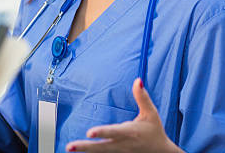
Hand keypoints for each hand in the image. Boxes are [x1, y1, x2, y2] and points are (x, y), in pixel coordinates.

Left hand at [65, 78, 182, 152]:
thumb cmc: (155, 131)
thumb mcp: (151, 113)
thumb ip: (142, 97)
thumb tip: (138, 80)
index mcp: (130, 132)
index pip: (114, 132)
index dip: (102, 132)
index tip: (89, 133)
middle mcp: (123, 145)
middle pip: (102, 147)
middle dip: (86, 147)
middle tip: (70, 146)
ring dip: (85, 151)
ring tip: (69, 148)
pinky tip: (81, 152)